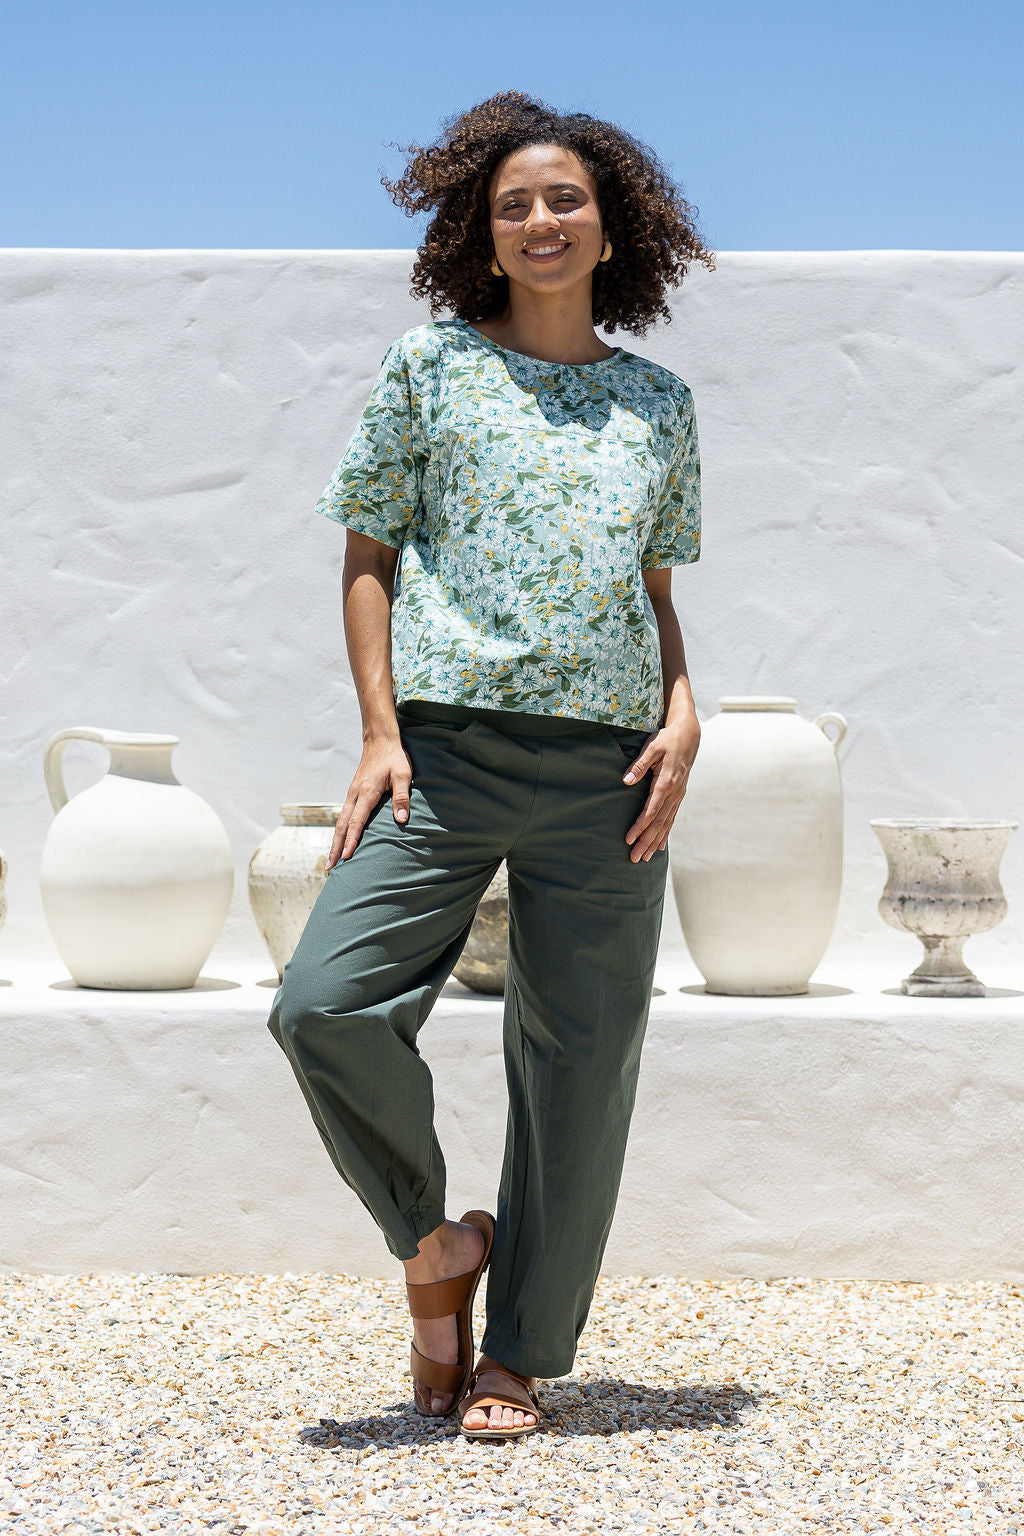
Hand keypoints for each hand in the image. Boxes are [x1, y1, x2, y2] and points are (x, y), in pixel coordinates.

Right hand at [326, 735, 411, 869]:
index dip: (352, 839)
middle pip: (341, 825)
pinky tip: (340, 840)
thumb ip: (401, 797)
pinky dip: (340, 830)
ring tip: (331, 860)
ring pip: (340, 821)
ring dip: (335, 841)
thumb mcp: (403, 775)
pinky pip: (344, 815)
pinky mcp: (353, 793)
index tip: (346, 856)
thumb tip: (402, 819)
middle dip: (335, 847)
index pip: (357, 821)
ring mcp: (352, 794)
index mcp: (367, 792)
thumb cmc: (394, 758)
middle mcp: (355, 794)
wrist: (380, 740)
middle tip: (330, 867)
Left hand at [621, 718, 699, 861]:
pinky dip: (665, 834)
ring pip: (666, 824)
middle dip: (646, 842)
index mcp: (666, 782)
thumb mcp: (651, 747)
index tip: (629, 839)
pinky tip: (659, 846)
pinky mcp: (678, 795)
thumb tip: (625, 781)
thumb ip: (639, 765)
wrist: (689, 735)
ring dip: (655, 842)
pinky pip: (671, 819)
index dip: (640, 827)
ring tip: (645, 858)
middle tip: (634, 858)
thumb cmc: (667, 739)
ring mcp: (678, 796)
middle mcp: (674, 793)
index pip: (651, 811)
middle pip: (658, 823)